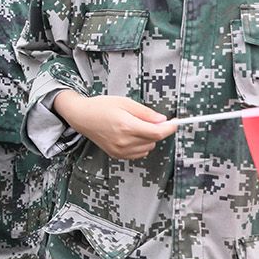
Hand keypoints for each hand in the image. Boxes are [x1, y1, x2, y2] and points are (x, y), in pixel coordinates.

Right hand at [54, 92, 175, 159]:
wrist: (82, 117)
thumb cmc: (101, 107)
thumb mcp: (125, 102)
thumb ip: (145, 113)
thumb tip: (162, 120)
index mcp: (126, 126)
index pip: (157, 132)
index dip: (170, 128)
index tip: (176, 123)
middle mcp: (124, 141)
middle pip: (154, 140)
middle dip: (156, 130)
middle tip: (147, 119)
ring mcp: (120, 150)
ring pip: (148, 147)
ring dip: (148, 138)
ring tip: (135, 126)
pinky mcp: (117, 155)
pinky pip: (139, 153)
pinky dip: (141, 145)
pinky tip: (131, 135)